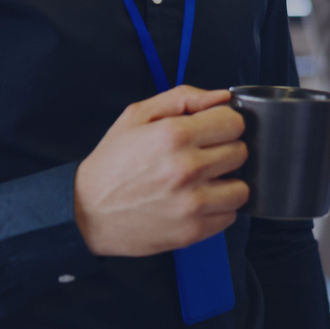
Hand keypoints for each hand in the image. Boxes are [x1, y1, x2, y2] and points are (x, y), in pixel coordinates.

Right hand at [74, 86, 247, 256]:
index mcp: (174, 135)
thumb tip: (222, 97)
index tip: (212, 130)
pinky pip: (230, 216)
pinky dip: (219, 209)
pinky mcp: (193, 231)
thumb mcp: (137, 116)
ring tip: (205, 181)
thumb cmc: (112, 164)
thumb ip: (183, 98)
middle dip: (226, 150)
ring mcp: (192, 203)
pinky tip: (199, 201)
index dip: (224, 123)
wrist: (87, 211)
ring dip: (227, 183)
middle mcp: (187, 168)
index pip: (234, 122)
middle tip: (204, 156)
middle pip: (241, 153)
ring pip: (242, 188)